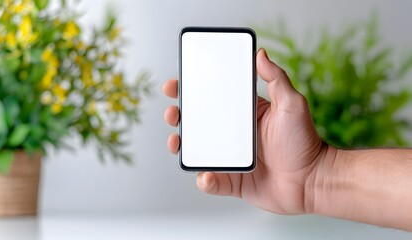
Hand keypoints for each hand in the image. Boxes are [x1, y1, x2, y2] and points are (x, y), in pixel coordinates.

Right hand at [164, 48, 331, 213]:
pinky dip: (205, 180)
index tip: (176, 85)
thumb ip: (276, 79)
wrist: (313, 180)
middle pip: (197, 124)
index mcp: (243, 116)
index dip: (191, 92)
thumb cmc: (305, 141)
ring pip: (198, 152)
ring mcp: (231, 159)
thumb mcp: (292, 104)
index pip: (212, 100)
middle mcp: (233, 136)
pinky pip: (212, 181)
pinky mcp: (233, 180)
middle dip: (178, 117)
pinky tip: (206, 175)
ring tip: (177, 142)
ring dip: (182, 147)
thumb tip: (260, 54)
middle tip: (173, 113)